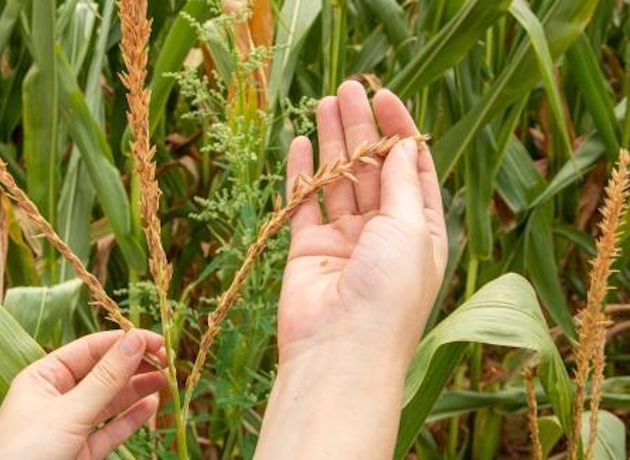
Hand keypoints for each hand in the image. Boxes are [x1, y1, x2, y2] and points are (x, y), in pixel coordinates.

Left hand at [0, 330, 166, 459]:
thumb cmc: (24, 452)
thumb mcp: (69, 411)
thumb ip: (106, 378)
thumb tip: (135, 341)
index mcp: (44, 377)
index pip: (89, 349)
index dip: (123, 342)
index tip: (155, 340)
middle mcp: (57, 398)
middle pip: (102, 374)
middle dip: (133, 366)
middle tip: (167, 360)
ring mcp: (69, 426)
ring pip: (110, 401)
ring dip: (137, 390)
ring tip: (166, 380)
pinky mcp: (80, 452)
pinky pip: (110, 430)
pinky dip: (131, 418)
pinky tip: (151, 406)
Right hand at [278, 81, 446, 366]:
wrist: (341, 350)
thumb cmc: (389, 293)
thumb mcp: (409, 229)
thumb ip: (401, 183)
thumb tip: (403, 144)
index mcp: (420, 230)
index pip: (412, 168)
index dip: (401, 131)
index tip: (385, 96)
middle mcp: (383, 233)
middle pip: (373, 168)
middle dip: (362, 129)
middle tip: (348, 89)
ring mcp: (344, 242)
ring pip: (338, 181)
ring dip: (331, 142)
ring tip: (324, 102)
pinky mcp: (307, 249)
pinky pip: (304, 204)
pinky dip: (301, 174)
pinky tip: (298, 144)